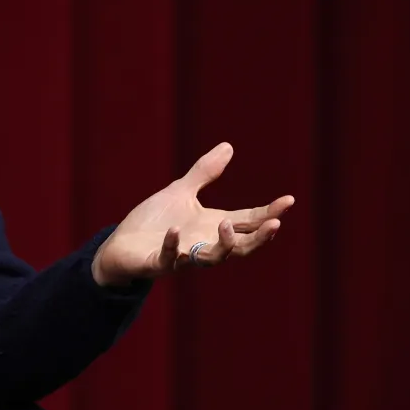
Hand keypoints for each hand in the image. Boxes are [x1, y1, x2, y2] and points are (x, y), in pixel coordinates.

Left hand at [91, 143, 293, 285]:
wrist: (121, 244)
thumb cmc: (154, 221)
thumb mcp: (181, 192)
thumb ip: (204, 173)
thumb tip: (228, 146)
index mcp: (212, 226)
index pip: (248, 222)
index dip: (268, 213)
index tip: (289, 200)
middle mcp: (203, 244)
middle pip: (241, 247)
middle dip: (259, 238)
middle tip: (274, 224)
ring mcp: (183, 257)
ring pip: (212, 259)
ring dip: (223, 245)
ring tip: (226, 225)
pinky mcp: (158, 263)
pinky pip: (169, 259)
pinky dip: (172, 246)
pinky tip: (174, 232)